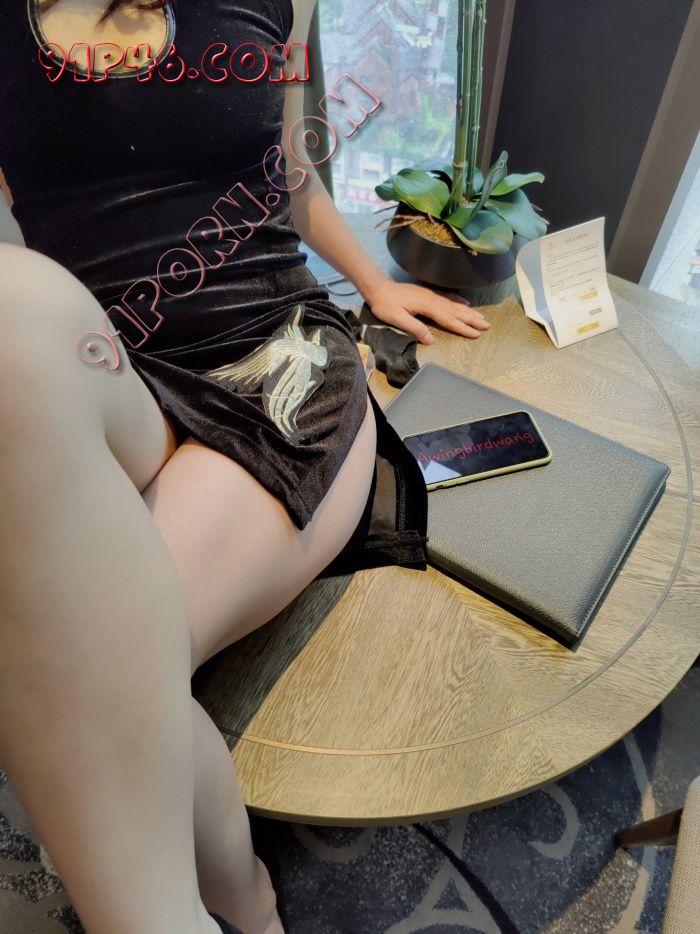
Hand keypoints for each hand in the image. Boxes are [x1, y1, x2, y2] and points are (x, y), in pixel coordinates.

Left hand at [365, 278, 489, 344]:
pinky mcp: (428, 294)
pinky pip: (448, 297)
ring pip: (454, 304)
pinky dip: (459, 300)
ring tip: (481, 317)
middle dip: (472, 319)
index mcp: (426, 306)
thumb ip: (414, 328)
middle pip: (456, 311)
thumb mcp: (396, 318)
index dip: (462, 327)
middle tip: (486, 326)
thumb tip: (431, 340)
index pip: (448, 319)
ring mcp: (431, 295)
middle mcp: (432, 299)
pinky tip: (466, 303)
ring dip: (468, 311)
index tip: (475, 334)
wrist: (378, 288)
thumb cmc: (385, 304)